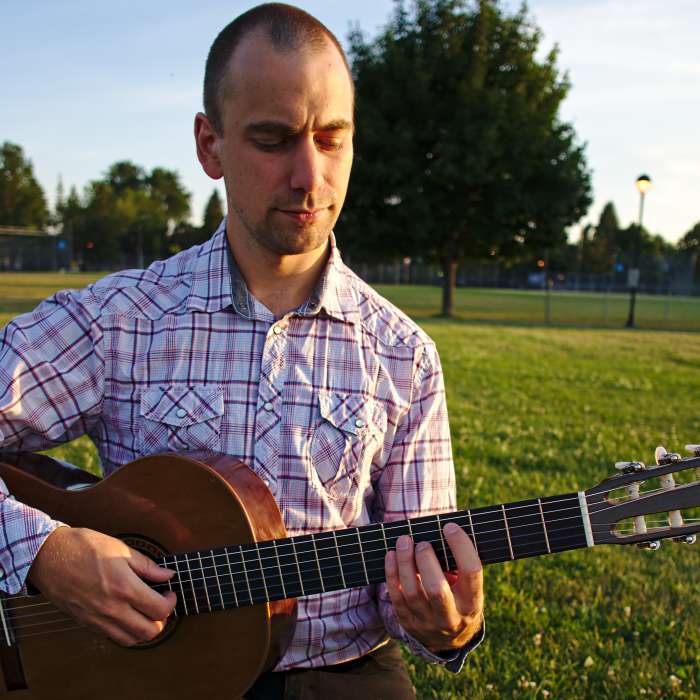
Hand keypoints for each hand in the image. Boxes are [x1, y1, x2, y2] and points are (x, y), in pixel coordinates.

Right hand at [27, 526, 176, 645]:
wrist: (49, 556)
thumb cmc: (84, 547)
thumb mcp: (121, 549)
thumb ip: (147, 566)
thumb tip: (167, 574)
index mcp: (124, 588)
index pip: (159, 610)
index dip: (171, 603)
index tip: (170, 593)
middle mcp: (112, 609)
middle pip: (149, 631)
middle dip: (162, 620)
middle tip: (161, 604)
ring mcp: (98, 619)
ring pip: (131, 639)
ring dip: (145, 629)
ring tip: (146, 612)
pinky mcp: (86, 623)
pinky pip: (113, 637)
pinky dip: (126, 632)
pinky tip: (128, 615)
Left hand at [385, 522, 483, 652]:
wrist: (449, 640)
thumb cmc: (459, 597)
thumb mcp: (468, 587)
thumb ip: (459, 563)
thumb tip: (442, 528)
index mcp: (472, 602)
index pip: (471, 572)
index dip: (461, 546)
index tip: (449, 526)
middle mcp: (451, 616)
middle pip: (437, 589)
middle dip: (426, 561)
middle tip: (422, 542)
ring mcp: (428, 623)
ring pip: (412, 593)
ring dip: (405, 563)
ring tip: (403, 541)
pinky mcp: (409, 624)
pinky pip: (396, 598)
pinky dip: (392, 574)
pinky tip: (391, 555)